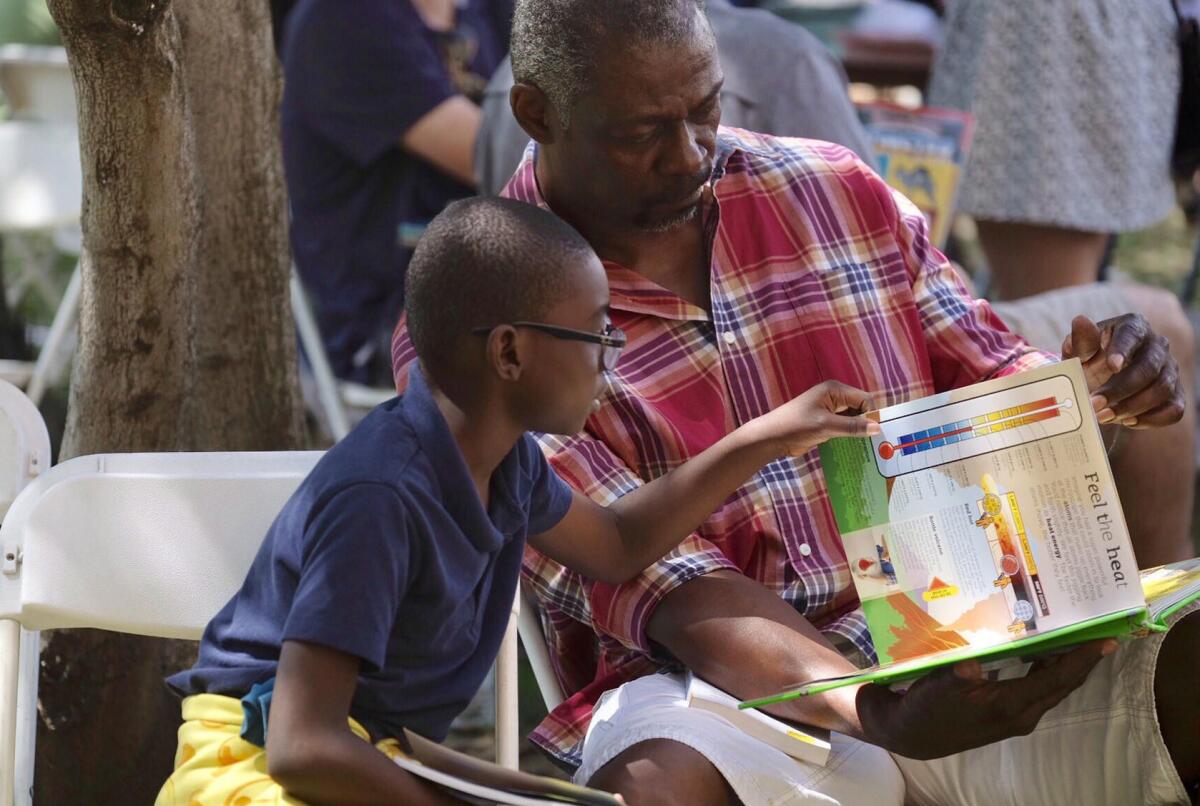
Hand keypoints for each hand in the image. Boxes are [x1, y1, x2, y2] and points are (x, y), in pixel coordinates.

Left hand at [753, 380, 880, 457]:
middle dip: (866, 424)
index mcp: (834, 390)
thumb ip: (852, 426)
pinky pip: (844, 428)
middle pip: (859, 409)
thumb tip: (877, 428)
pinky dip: (849, 436)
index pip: (863, 399)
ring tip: (869, 448)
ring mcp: (829, 411)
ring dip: (858, 432)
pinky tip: (855, 448)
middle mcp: (834, 397)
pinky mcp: (825, 424)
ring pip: (852, 420)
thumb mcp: (826, 426)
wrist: (771, 438)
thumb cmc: (796, 426)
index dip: (871, 414)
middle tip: (877, 443)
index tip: (876, 434)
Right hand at [857, 639, 1115, 759]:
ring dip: (1067, 663)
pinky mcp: (1009, 712)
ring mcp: (1017, 715)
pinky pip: (1040, 688)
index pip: (1057, 679)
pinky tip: (1043, 649)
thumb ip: (957, 676)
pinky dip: (1049, 668)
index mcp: (1010, 705)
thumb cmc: (926, 709)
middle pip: (1063, 684)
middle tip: (1099, 629)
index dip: (1083, 659)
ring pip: (1053, 686)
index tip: (1105, 639)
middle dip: (1083, 659)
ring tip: (1077, 634)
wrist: (913, 734)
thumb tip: (972, 666)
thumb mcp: (936, 688)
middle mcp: (1022, 713)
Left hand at [1061, 314, 1184, 427]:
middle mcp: (1157, 346)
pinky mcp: (1175, 394)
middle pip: (1148, 368)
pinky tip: (1128, 422)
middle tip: (1095, 404)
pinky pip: (1174, 409)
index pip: (1132, 334)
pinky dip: (1152, 419)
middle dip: (1120, 389)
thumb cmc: (1089, 361)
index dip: (1123, 350)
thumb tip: (1080, 320)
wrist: (1100, 382)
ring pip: (1162, 389)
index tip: (1112, 366)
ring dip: (1132, 407)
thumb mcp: (1079, 351)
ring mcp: (1170, 370)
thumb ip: (1080, 340)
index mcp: (1133, 327)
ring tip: (1103, 416)